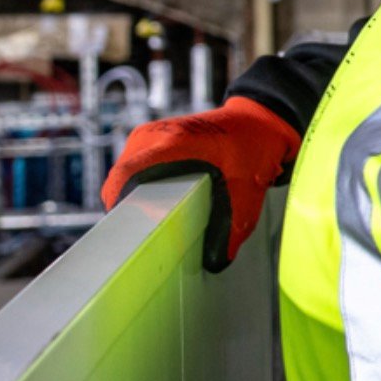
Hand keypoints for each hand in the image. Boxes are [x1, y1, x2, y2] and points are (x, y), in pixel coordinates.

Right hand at [103, 97, 301, 271]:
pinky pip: (136, 166)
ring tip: (158, 213)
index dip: (121, 206)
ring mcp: (150, 133)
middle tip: (150, 228)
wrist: (259, 120)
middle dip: (131, 206)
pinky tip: (162, 197)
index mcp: (171, 144)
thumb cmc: (253, 147)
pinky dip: (144, 182)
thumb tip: (216, 261)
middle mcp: (153, 135)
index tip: (129, 229)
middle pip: (121, 179)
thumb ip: (233, 226)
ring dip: (137, 194)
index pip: (125, 177)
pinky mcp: (153, 136)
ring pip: (126, 173)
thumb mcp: (247, 190)